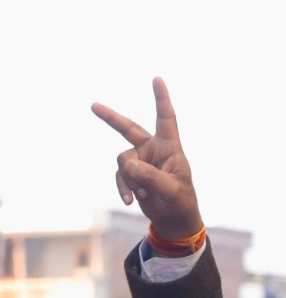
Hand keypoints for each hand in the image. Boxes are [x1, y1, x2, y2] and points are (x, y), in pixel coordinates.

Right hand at [91, 78, 203, 239]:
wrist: (173, 218)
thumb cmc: (180, 201)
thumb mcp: (170, 189)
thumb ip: (149, 176)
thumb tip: (127, 164)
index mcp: (170, 147)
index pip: (166, 118)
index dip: (161, 98)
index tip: (157, 79)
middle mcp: (153, 149)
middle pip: (129, 129)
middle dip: (111, 118)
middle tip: (94, 106)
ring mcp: (140, 160)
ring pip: (123, 161)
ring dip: (130, 179)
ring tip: (144, 193)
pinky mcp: (131, 173)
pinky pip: (120, 176)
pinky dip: (124, 188)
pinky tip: (131, 200)